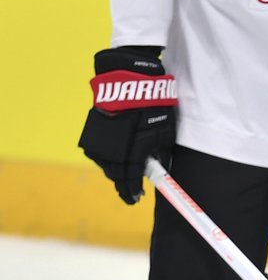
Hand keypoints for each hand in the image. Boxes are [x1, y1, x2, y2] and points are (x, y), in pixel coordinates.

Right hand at [78, 46, 176, 203]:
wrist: (126, 80)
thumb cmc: (152, 105)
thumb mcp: (164, 132)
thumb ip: (160, 153)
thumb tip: (161, 167)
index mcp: (130, 155)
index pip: (129, 181)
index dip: (132, 192)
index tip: (135, 199)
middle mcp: (110, 152)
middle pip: (115, 175)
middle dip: (124, 182)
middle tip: (132, 187)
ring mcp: (98, 142)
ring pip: (106, 164)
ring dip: (116, 169)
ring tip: (126, 170)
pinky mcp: (92, 132)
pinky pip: (100, 151)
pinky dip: (108, 155)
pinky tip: (117, 153)